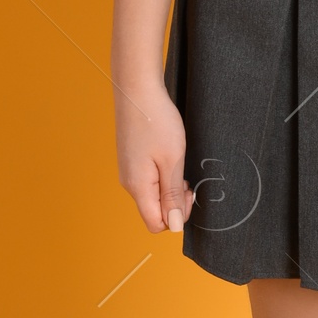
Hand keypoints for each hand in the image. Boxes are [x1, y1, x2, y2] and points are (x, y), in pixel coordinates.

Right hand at [115, 77, 190, 231]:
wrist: (138, 91)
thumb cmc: (156, 122)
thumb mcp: (172, 161)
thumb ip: (172, 196)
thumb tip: (174, 226)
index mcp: (138, 187)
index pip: (156, 224)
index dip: (177, 217)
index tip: (188, 192)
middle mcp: (130, 183)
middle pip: (154, 211)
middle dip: (175, 202)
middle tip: (187, 177)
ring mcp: (129, 171)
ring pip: (153, 195)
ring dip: (170, 187)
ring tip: (179, 163)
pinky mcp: (132, 160)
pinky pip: (149, 181)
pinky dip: (163, 175)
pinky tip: (170, 156)